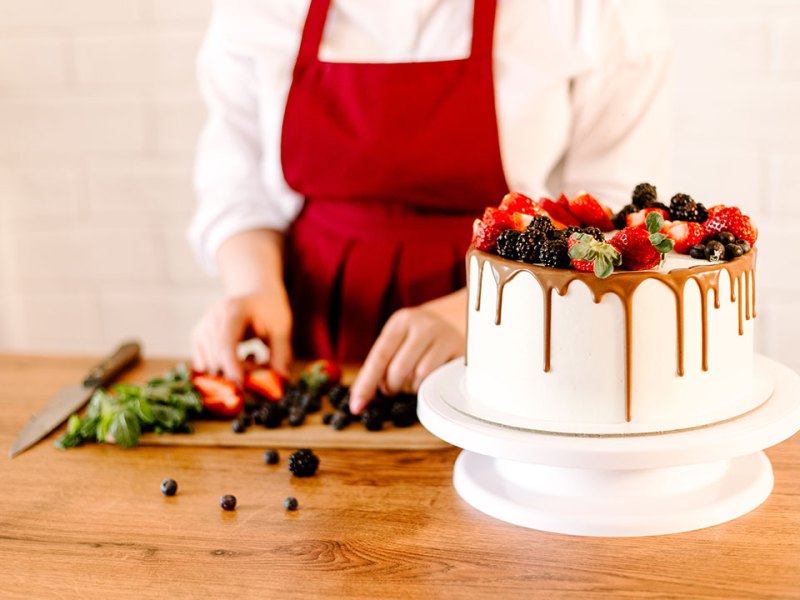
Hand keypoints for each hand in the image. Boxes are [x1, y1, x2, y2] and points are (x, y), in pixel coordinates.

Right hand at [191, 291, 292, 382]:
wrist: (256, 296)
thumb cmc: (270, 311)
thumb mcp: (282, 328)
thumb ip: (281, 353)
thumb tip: (281, 379)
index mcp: (235, 310)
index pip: (227, 342)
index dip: (232, 366)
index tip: (243, 386)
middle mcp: (213, 316)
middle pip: (218, 357)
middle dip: (240, 371)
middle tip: (262, 367)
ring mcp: (203, 326)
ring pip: (211, 364)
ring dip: (232, 371)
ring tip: (252, 357)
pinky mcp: (198, 337)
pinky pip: (205, 364)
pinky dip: (221, 369)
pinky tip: (238, 356)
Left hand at [349, 290, 465, 413]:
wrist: (451, 323)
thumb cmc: (417, 338)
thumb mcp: (396, 341)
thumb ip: (379, 365)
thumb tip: (361, 397)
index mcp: (401, 321)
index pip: (379, 356)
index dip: (366, 384)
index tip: (357, 405)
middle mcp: (423, 324)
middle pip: (399, 369)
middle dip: (392, 387)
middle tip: (392, 389)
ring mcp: (444, 336)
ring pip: (420, 376)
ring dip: (412, 388)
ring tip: (412, 382)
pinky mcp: (460, 351)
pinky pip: (440, 379)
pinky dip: (429, 387)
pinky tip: (428, 381)